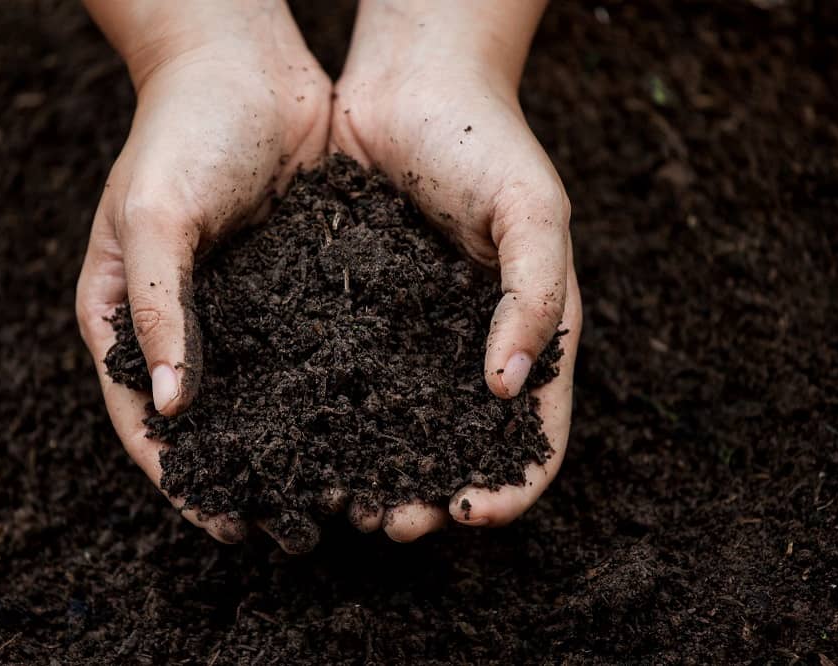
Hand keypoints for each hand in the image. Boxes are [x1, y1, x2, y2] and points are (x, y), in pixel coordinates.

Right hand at [76, 1, 330, 550]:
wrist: (246, 64)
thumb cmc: (182, 130)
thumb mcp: (155, 215)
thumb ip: (158, 308)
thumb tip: (173, 409)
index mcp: (124, 314)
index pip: (144, 418)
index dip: (179, 477)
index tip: (221, 524)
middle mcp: (181, 322)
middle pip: (207, 421)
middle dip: (243, 477)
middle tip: (286, 530)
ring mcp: (239, 308)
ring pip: (262, 396)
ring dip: (292, 447)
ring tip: (333, 496)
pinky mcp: (291, 288)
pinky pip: (307, 353)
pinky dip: (328, 394)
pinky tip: (365, 426)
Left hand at [329, 0, 581, 541]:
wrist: (409, 83)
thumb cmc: (485, 141)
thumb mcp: (534, 212)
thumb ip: (534, 298)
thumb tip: (507, 390)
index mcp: (528, 332)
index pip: (535, 432)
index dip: (511, 483)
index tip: (472, 512)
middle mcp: (469, 345)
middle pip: (459, 444)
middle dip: (432, 493)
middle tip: (393, 523)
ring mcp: (410, 334)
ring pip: (397, 424)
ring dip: (377, 471)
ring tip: (343, 501)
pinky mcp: (356, 314)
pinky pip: (347, 377)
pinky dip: (332, 418)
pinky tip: (303, 441)